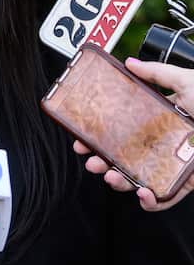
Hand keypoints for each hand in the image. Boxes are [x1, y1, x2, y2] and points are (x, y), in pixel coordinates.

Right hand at [73, 57, 193, 209]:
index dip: (96, 138)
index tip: (81, 140)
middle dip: (100, 162)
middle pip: (122, 158)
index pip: (119, 133)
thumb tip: (130, 63)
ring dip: (118, 182)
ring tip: (110, 176)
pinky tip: (141, 193)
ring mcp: (172, 164)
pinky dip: (150, 202)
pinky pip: (165, 198)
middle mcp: (161, 145)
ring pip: (137, 179)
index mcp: (158, 122)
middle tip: (90, 160)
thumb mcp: (187, 82)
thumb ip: (158, 73)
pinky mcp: (186, 182)